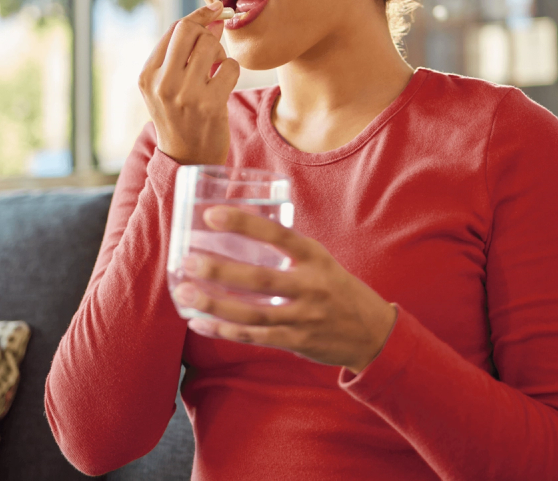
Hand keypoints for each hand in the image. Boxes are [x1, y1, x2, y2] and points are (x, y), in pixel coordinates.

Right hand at [138, 2, 239, 165]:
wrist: (188, 159)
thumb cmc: (181, 115)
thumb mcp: (167, 85)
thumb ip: (183, 52)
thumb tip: (214, 16)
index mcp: (147, 75)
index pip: (174, 28)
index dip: (198, 16)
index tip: (215, 10)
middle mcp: (162, 83)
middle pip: (190, 30)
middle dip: (208, 31)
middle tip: (214, 47)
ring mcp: (185, 94)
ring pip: (210, 45)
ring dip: (220, 53)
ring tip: (216, 69)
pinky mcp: (209, 104)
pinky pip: (230, 66)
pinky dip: (232, 70)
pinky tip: (224, 84)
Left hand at [172, 206, 398, 374]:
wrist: (372, 332)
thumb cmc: (336, 287)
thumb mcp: (320, 260)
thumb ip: (287, 249)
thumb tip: (243, 225)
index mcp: (316, 257)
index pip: (278, 235)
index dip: (244, 224)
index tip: (212, 215)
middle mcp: (311, 286)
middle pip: (261, 279)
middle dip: (221, 270)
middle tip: (188, 260)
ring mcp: (303, 317)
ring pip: (252, 313)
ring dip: (215, 304)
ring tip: (184, 293)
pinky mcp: (296, 341)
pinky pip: (254, 337)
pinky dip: (224, 330)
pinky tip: (199, 322)